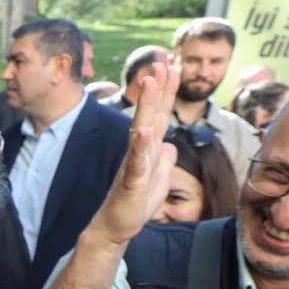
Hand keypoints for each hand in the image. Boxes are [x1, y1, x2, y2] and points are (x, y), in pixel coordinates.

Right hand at [91, 62, 179, 244]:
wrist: (115, 227)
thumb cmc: (136, 202)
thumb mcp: (159, 178)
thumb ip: (164, 158)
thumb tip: (170, 144)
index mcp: (149, 149)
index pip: (160, 114)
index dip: (167, 91)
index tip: (172, 65)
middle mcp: (140, 151)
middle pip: (151, 114)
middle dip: (157, 87)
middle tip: (162, 61)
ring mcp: (134, 165)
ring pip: (141, 130)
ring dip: (146, 106)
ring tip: (150, 82)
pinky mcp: (130, 183)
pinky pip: (135, 162)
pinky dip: (140, 147)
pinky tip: (144, 132)